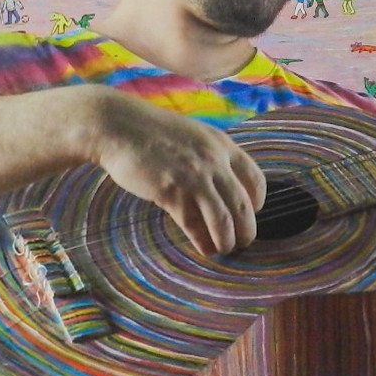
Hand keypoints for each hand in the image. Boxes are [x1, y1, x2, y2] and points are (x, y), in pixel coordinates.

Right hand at [91, 92, 266, 256]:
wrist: (118, 126)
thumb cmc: (153, 133)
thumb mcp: (193, 135)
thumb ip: (211, 157)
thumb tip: (223, 184)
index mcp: (223, 145)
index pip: (255, 180)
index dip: (257, 202)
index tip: (252, 213)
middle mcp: (214, 162)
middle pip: (243, 206)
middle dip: (247, 230)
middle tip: (243, 242)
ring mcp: (193, 178)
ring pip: (223, 220)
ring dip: (227, 241)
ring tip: (225, 249)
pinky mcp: (170, 192)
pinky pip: (194, 226)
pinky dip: (203, 242)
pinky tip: (204, 248)